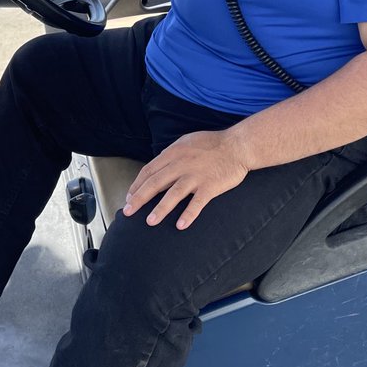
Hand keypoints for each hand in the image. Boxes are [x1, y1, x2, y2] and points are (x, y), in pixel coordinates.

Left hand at [123, 130, 249, 229]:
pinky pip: (197, 203)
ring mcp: (196, 175)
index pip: (149, 170)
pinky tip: (180, 225)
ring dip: (160, 209)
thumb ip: (172, 154)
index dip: (137, 185)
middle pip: (156, 183)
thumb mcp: (187, 141)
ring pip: (173, 194)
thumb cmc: (213, 143)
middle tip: (128, 212)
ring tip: (150, 222)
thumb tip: (157, 166)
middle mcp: (182, 164)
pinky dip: (188, 214)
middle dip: (139, 198)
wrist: (238, 145)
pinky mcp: (210, 186)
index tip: (129, 197)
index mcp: (174, 152)